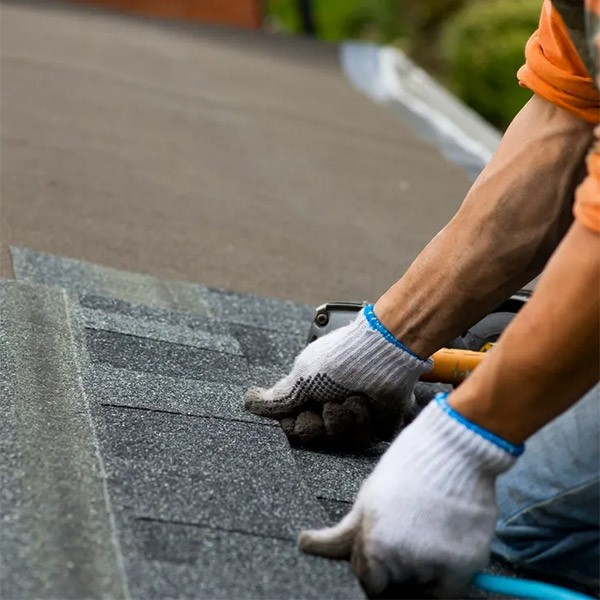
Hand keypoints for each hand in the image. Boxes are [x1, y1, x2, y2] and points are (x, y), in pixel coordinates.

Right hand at [244, 305, 430, 449]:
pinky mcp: (375, 426)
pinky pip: (362, 440)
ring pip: (337, 442)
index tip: (301, 412)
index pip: (292, 427)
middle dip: (319, 424)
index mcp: (309, 395)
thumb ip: (277, 398)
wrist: (381, 354)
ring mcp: (352, 418)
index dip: (295, 425)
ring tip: (350, 398)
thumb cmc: (339, 360)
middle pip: (313, 438)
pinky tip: (365, 402)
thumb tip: (249, 402)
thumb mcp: (301, 377)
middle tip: (327, 405)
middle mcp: (328, 407)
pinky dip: (362, 420)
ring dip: (342, 419)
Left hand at [298, 394, 519, 596]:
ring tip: (427, 526)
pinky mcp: (466, 566)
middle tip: (408, 530)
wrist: (455, 449)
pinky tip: (444, 538)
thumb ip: (342, 534)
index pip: (367, 580)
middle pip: (395, 583)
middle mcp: (403, 562)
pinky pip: (449, 588)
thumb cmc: (408, 468)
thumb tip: (304, 545)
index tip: (383, 546)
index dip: (374, 564)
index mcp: (374, 546)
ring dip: (422, 567)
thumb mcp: (368, 498)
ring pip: (421, 584)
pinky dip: (447, 572)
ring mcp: (437, 566)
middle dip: (397, 565)